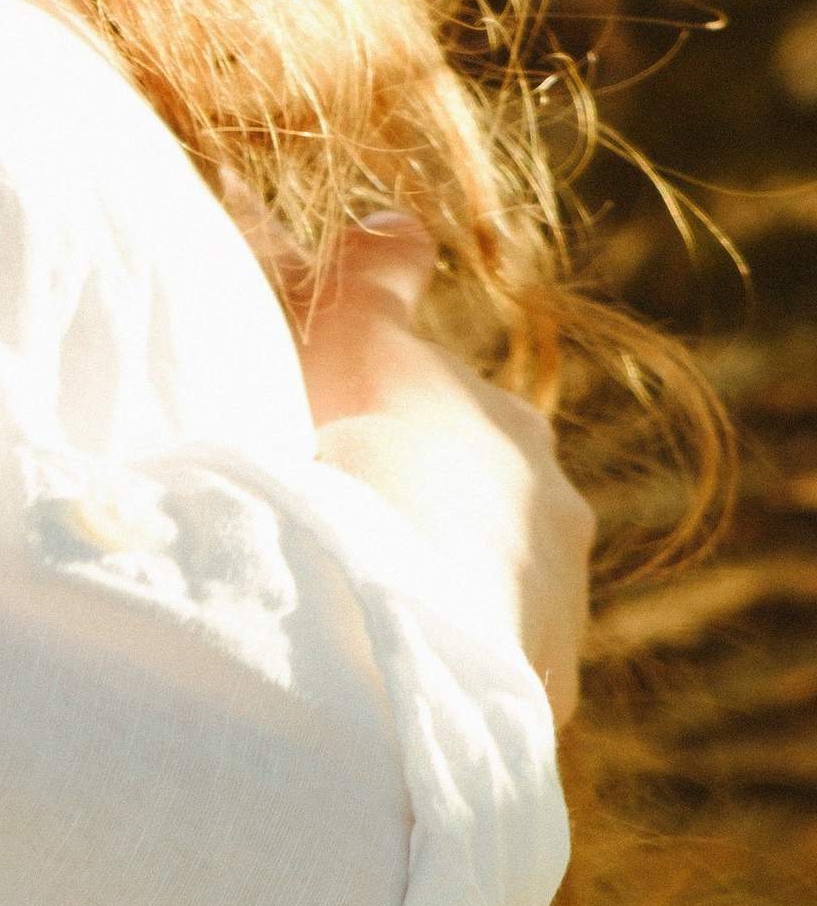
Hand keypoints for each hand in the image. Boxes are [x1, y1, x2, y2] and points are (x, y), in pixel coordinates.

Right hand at [293, 216, 593, 724]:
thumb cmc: (367, 447)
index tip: (353, 451)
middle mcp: (554, 511)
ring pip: (493, 591)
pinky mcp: (539, 685)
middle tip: (351, 532)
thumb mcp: (353, 336)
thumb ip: (370, 273)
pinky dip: (444, 662)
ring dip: (440, 593)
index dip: (401, 430)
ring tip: (361, 608)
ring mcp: (554, 604)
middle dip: (433, 514)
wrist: (403, 591)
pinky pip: (485, 669)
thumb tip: (399, 220)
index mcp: (512, 430)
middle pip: (489, 508)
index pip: (462, 420)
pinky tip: (383, 670)